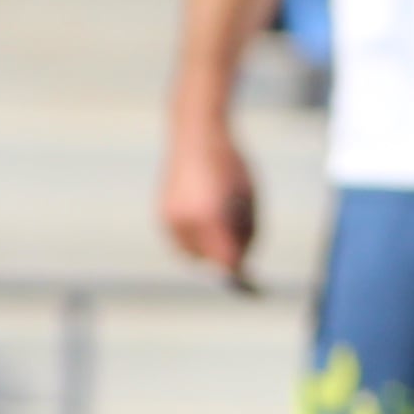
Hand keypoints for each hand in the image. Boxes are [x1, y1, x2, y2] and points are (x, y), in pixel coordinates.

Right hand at [159, 121, 258, 287]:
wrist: (196, 132)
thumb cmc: (230, 164)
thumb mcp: (249, 199)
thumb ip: (248, 233)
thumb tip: (242, 265)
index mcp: (211, 216)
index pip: (226, 261)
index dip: (240, 272)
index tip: (252, 281)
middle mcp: (186, 220)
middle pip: (209, 261)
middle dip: (225, 258)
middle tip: (240, 252)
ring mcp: (170, 218)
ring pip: (192, 255)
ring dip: (208, 251)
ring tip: (221, 227)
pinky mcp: (161, 214)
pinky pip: (180, 242)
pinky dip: (195, 240)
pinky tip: (206, 220)